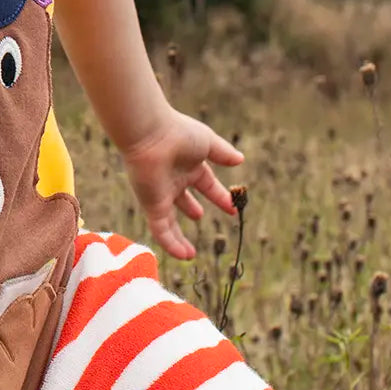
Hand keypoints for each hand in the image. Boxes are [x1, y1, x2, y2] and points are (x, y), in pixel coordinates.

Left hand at [119, 108, 243, 259]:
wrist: (150, 135)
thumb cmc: (179, 133)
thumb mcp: (208, 143)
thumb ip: (223, 153)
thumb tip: (240, 159)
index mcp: (188, 164)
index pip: (206, 183)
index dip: (218, 196)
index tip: (232, 207)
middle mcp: (172, 180)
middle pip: (183, 199)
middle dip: (191, 207)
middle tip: (200, 216)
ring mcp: (161, 194)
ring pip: (169, 221)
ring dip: (179, 237)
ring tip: (190, 253)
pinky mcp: (152, 205)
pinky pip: (161, 230)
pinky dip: (171, 244)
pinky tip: (183, 256)